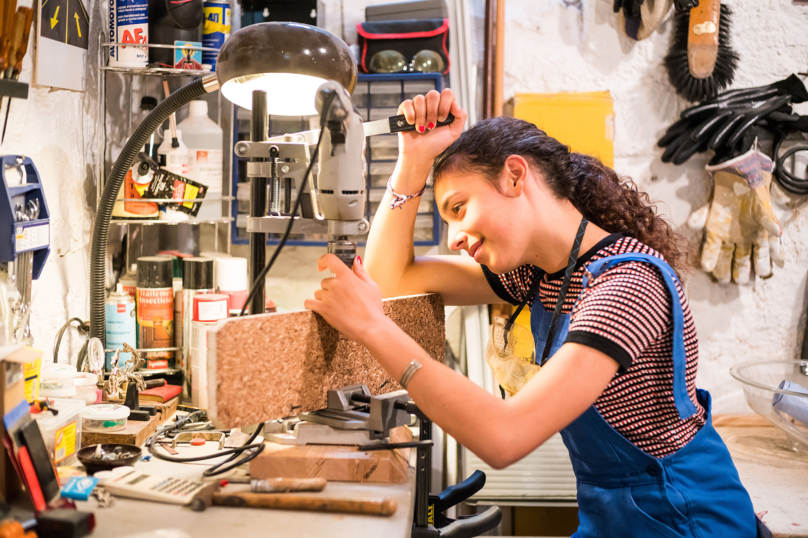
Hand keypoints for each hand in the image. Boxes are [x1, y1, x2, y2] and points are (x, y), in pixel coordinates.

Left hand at [303, 254, 386, 343]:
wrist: (371, 328)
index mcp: (347, 276)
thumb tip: (355, 260)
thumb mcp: (372, 286)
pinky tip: (319, 308)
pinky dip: (312, 305)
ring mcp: (328, 297)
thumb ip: (361, 272)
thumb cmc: (374, 308)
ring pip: (318, 293)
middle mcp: (335, 284)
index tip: (322, 267)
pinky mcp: (323, 310)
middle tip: (342, 299)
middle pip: (324, 282)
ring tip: (337, 308)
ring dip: (324, 298)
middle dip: (331, 289)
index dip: (323, 261)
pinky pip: (309, 303)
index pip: (329, 259)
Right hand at [397, 88, 466, 168]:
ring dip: (422, 117)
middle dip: (433, 113)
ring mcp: (417, 106)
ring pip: (419, 99)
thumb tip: (455, 103)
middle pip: (433, 94)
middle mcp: (430, 103)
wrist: (420, 154)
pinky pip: (407, 104)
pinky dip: (410, 115)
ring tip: (422, 129)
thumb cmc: (436, 143)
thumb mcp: (454, 132)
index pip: (447, 93)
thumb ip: (461, 117)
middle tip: (432, 126)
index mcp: (443, 106)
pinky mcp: (404, 110)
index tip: (442, 119)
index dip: (445, 105)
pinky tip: (412, 124)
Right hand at [701, 150, 782, 283]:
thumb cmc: (723, 196)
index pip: (712, 252)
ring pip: (755, 255)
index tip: (707, 268)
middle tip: (735, 281)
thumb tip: (690, 223)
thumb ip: (700, 216)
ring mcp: (751, 237)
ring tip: (759, 274)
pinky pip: (772, 244)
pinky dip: (777, 252)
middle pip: (735, 259)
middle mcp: (735, 240)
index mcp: (718, 236)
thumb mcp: (708, 206)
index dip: (710, 260)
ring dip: (758, 264)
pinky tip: (780, 261)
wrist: (741, 182)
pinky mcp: (766, 231)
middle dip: (736, 270)